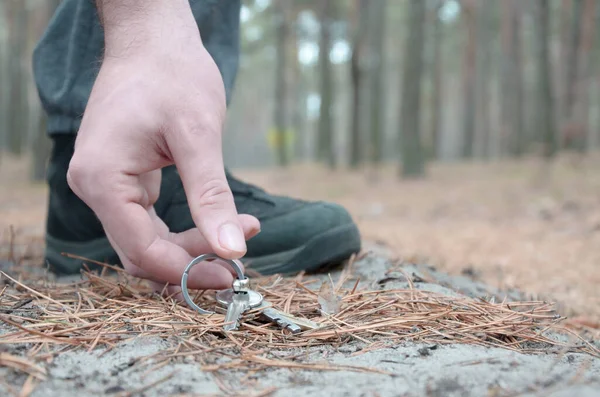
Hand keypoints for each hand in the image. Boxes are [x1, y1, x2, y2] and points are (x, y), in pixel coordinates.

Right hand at [66, 0, 259, 290]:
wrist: (153, 38)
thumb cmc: (172, 74)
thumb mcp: (198, 135)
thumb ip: (212, 196)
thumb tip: (233, 250)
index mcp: (102, 179)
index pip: (142, 250)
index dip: (187, 269)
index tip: (230, 272)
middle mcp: (94, 187)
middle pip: (142, 251)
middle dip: (192, 260)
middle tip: (239, 261)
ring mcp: (105, 183)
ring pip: (146, 239)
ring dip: (190, 246)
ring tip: (239, 235)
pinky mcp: (122, 178)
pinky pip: (148, 221)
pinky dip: (182, 230)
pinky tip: (217, 223)